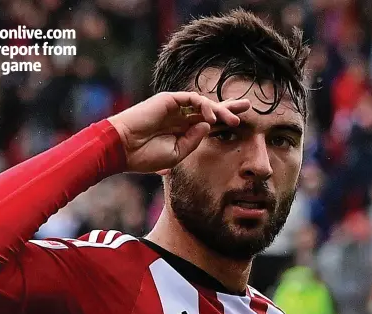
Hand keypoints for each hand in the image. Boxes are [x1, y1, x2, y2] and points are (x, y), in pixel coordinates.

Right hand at [108, 92, 249, 172]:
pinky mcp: (167, 100)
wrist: (123, 150)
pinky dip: (204, 106)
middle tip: (249, 106)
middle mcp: (178, 117)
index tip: (240, 124)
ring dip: (220, 111)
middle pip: (208, 108)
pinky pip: (191, 99)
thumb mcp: (177, 154)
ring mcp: (173, 107)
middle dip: (228, 107)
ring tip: (233, 122)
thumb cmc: (145, 156)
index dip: (222, 121)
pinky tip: (212, 118)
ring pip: (202, 103)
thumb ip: (194, 140)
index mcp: (180, 131)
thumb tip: (209, 125)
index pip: (205, 123)